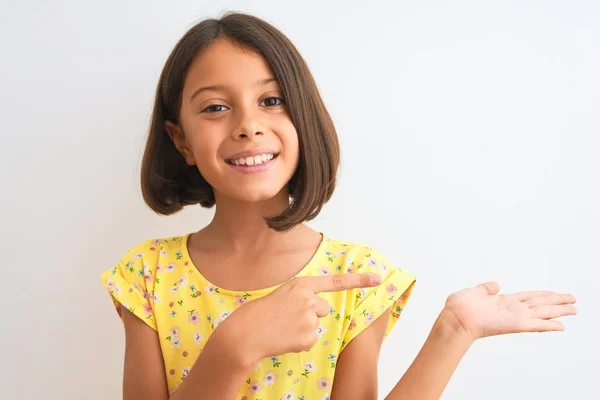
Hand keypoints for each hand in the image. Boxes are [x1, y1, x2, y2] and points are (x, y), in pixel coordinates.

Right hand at [217, 273, 381, 365]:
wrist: (243, 335)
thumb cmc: (256, 315)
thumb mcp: (279, 296)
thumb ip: (299, 297)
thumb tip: (317, 309)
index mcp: (299, 284)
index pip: (335, 281)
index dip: (359, 280)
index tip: (379, 278)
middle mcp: (308, 298)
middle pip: (323, 309)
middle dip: (310, 315)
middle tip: (286, 318)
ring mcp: (309, 318)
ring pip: (316, 325)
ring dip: (303, 329)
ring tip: (282, 328)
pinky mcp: (309, 336)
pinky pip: (310, 340)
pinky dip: (299, 342)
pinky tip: (284, 339)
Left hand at [440, 281, 576, 341]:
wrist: (456, 318)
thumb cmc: (459, 307)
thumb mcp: (474, 292)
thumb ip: (486, 288)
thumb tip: (496, 284)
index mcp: (502, 301)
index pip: (527, 297)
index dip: (541, 294)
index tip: (553, 293)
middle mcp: (512, 309)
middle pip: (540, 304)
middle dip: (556, 301)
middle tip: (573, 299)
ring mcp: (515, 317)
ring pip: (543, 312)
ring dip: (559, 310)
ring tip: (574, 308)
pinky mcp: (516, 324)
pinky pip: (537, 325)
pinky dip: (550, 325)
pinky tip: (562, 325)